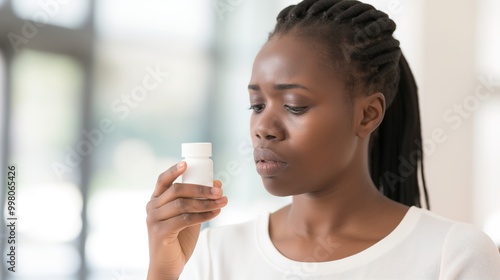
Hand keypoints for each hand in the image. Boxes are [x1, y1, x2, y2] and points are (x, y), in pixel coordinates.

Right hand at [146, 161, 227, 279]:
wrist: (168, 265)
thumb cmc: (178, 238)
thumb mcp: (189, 216)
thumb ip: (198, 200)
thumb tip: (217, 183)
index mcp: (156, 200)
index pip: (162, 180)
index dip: (173, 170)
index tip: (187, 163)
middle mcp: (152, 207)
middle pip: (177, 190)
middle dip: (201, 189)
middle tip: (219, 191)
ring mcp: (154, 219)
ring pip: (183, 204)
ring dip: (206, 202)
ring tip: (222, 202)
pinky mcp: (160, 232)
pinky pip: (185, 219)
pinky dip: (203, 215)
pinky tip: (215, 214)